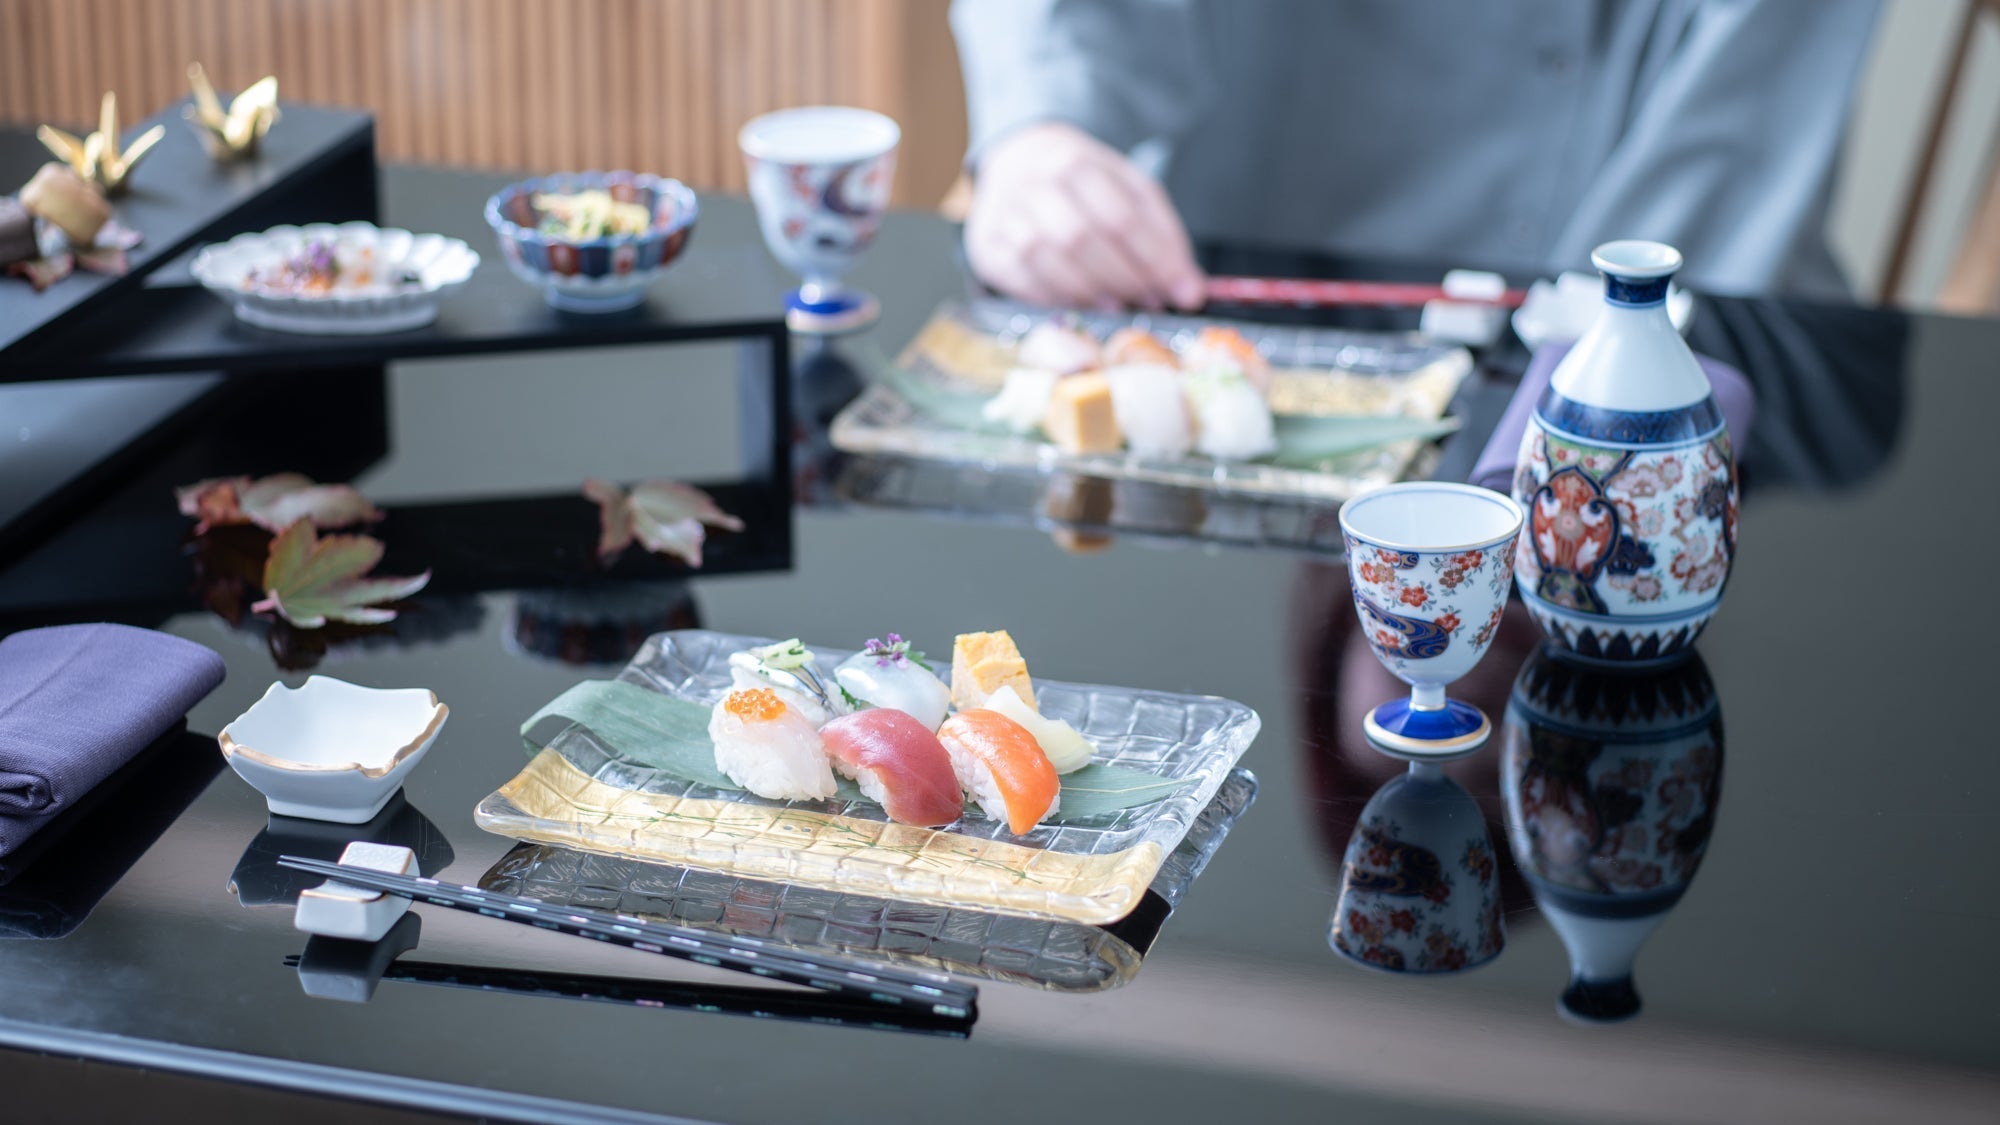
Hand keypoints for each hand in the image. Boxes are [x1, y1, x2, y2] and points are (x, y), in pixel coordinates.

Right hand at [964, 121, 1204, 311]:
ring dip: (1088, 292)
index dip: (1156, 261)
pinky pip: (1020, 279)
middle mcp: (1032, 184)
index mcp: (1074, 161)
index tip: (1184, 292)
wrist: (1017, 161)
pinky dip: (1054, 298)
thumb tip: (1189, 290)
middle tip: (1152, 303)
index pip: (1121, 218)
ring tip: (1118, 307)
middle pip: (1081, 239)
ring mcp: (1004, 214)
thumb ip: (1160, 235)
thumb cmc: (1084, 184)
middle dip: (1124, 278)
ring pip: (1045, 259)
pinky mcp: (986, 247)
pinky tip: (1080, 306)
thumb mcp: (1128, 189)